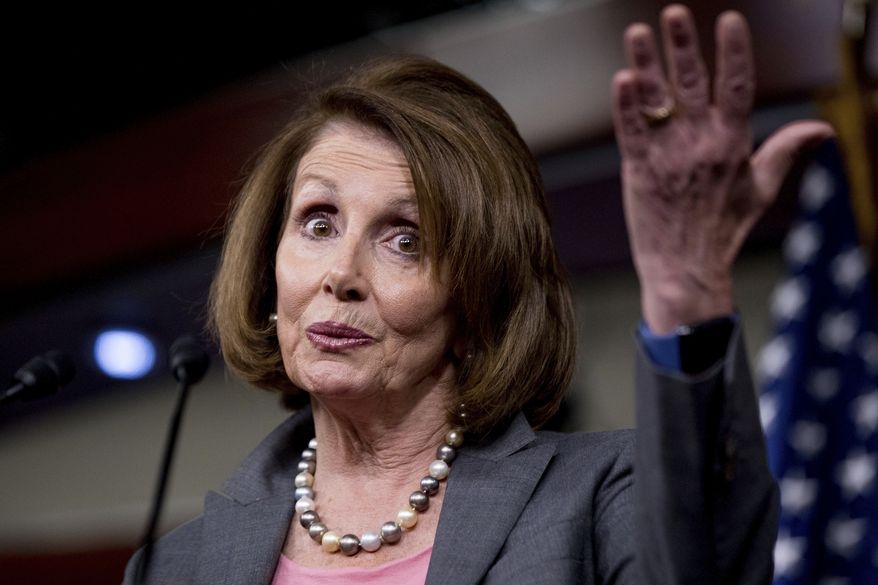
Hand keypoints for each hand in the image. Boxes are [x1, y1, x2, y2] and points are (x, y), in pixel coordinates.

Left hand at [612, 4, 832, 333]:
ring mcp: (667, 156)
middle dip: (682, 45)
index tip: (729, 20)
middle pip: (691, 84)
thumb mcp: (761, 189)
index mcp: (732, 143)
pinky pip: (631, 132)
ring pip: (655, 101)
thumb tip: (823, 128)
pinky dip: (626, 106)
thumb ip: (786, 151)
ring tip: (636, 33)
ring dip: (646, 64)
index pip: (736, 86)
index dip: (733, 52)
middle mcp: (700, 144)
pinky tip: (621, 80)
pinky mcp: (638, 171)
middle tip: (673, 12)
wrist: (685, 269)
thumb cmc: (723, 229)